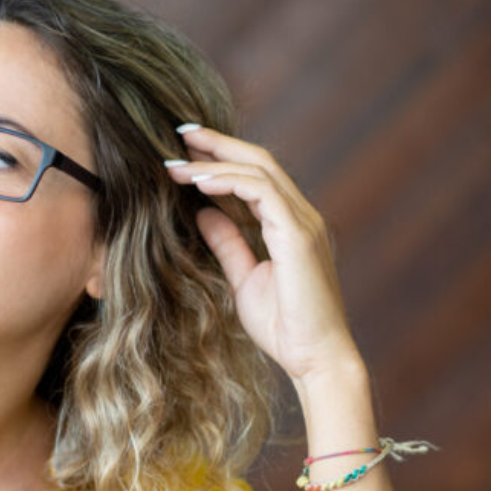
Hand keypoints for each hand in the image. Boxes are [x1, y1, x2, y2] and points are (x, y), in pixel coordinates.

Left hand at [166, 125, 361, 383]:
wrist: (315, 358)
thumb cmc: (284, 327)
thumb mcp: (243, 279)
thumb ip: (227, 243)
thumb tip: (202, 212)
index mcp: (290, 224)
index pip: (255, 175)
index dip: (221, 158)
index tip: (184, 151)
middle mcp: (301, 216)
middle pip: (259, 160)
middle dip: (217, 143)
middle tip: (177, 132)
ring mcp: (303, 223)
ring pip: (259, 170)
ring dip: (214, 161)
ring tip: (175, 161)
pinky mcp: (298, 235)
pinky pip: (261, 192)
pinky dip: (228, 182)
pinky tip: (199, 183)